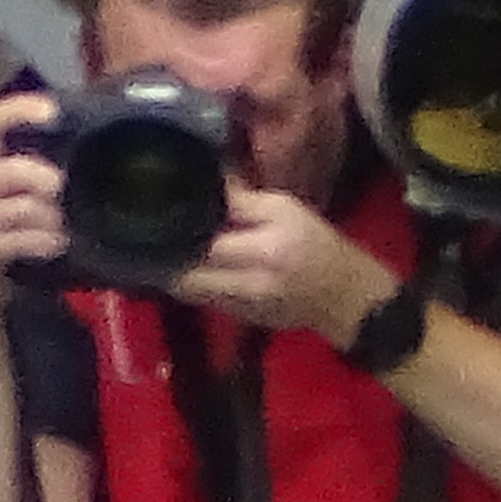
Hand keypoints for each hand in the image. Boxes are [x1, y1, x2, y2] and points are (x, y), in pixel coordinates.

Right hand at [0, 86, 69, 298]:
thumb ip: (23, 156)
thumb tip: (71, 133)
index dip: (18, 110)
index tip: (51, 110)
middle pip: (13, 169)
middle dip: (45, 178)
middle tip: (60, 187)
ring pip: (25, 207)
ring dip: (52, 217)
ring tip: (58, 223)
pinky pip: (24, 239)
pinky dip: (46, 241)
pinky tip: (55, 243)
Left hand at [174, 188, 393, 344]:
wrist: (343, 298)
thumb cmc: (318, 245)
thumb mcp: (286, 209)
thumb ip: (244, 199)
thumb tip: (208, 182)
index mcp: (260, 253)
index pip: (204, 244)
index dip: (178, 230)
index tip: (160, 212)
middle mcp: (245, 286)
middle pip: (185, 277)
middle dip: (169, 257)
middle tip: (157, 233)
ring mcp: (239, 309)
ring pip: (191, 291)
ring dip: (178, 272)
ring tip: (171, 247)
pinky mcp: (238, 319)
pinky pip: (205, 299)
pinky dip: (197, 283)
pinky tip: (196, 265)